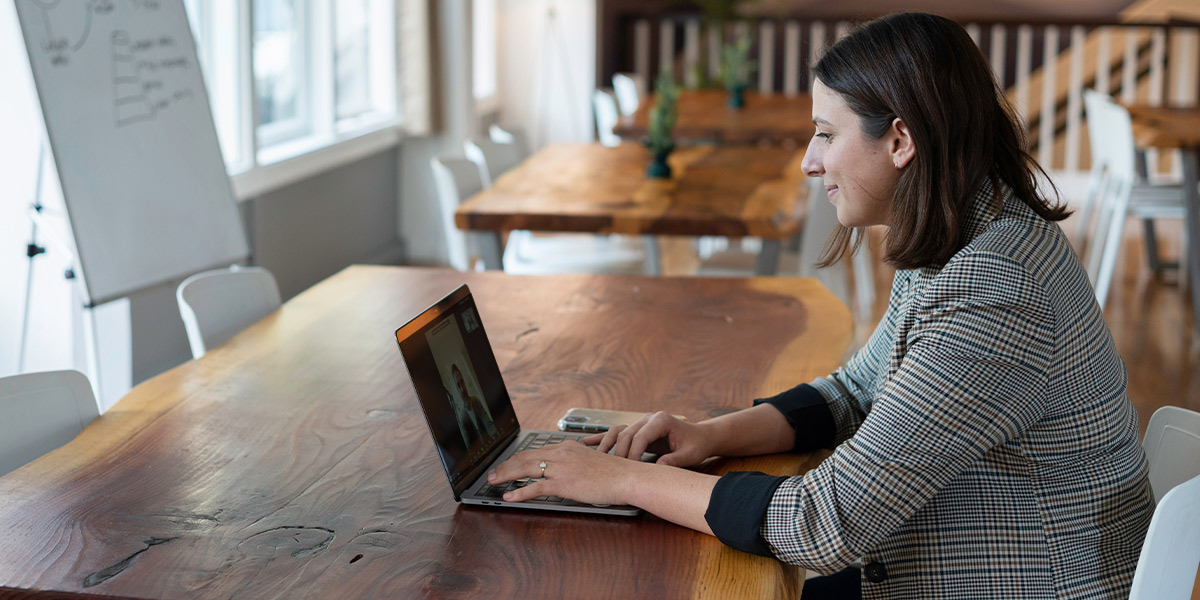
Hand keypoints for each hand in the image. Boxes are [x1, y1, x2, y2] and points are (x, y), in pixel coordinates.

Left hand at [487, 441, 645, 504]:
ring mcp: (561, 468)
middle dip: (505, 465)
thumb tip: (563, 473)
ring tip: (493, 481)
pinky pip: (535, 488)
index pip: (535, 451)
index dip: (517, 458)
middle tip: (493, 472)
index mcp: (567, 447)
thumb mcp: (589, 461)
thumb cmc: (613, 473)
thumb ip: (573, 464)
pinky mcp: (564, 483)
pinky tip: (509, 496)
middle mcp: (561, 454)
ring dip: (506, 475)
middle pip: (525, 457)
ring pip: (525, 469)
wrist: (626, 477)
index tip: (507, 463)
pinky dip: (520, 492)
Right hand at [583, 411, 713, 467]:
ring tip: (593, 457)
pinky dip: (603, 438)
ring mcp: (642, 422)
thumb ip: (675, 460)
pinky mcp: (638, 429)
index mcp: (661, 420)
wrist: (700, 437)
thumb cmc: (697, 445)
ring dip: (606, 444)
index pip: (640, 436)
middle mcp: (649, 418)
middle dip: (619, 453)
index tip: (630, 469)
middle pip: (626, 434)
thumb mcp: (690, 454)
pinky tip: (588, 442)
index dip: (633, 453)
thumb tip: (660, 467)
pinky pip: (618, 432)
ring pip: (618, 432)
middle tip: (614, 471)